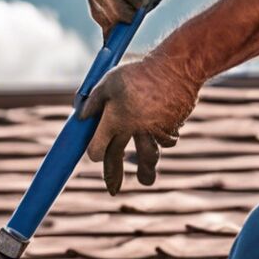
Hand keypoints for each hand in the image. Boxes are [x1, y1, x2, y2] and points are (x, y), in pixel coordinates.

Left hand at [83, 58, 200, 194]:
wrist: (177, 68)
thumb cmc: (138, 72)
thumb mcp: (109, 80)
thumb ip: (94, 101)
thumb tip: (81, 117)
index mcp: (114, 120)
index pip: (98, 149)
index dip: (94, 152)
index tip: (95, 154)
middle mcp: (133, 131)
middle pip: (119, 159)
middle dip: (114, 176)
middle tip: (113, 190)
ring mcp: (154, 132)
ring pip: (148, 156)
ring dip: (146, 171)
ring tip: (145, 181)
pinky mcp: (171, 128)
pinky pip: (165, 139)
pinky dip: (162, 139)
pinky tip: (161, 137)